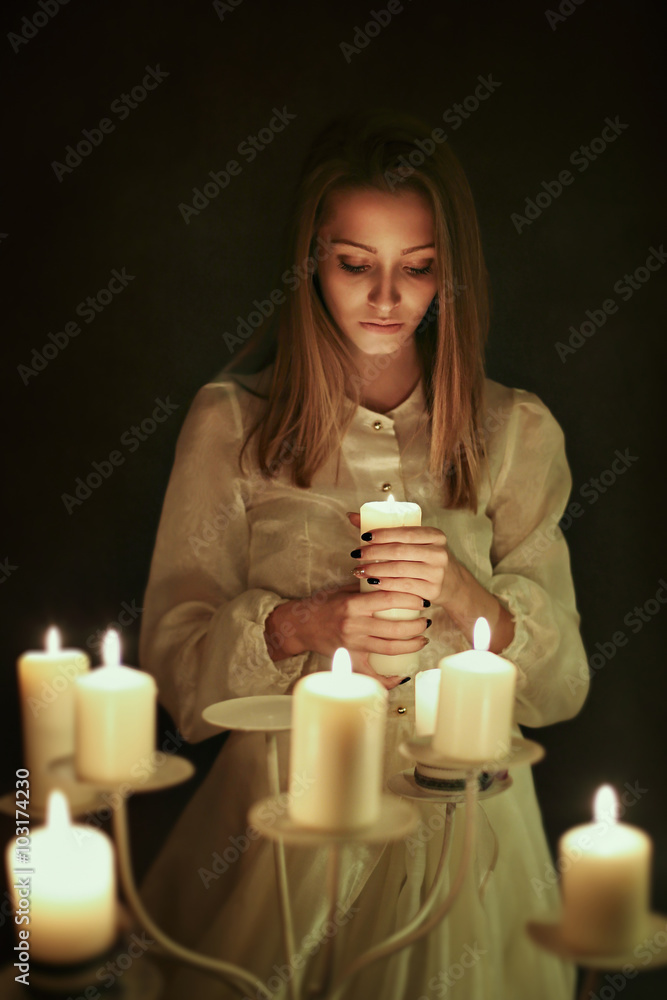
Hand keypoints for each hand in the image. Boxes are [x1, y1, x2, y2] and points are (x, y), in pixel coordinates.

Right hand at [264, 582, 428, 689]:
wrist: (301, 626)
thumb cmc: (323, 605)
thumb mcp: (343, 589)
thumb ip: (367, 586)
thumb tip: (393, 579)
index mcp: (353, 605)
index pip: (388, 600)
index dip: (410, 599)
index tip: (422, 599)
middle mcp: (354, 625)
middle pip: (394, 628)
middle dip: (416, 626)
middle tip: (426, 621)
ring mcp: (353, 645)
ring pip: (389, 649)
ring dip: (411, 645)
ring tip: (422, 639)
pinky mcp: (350, 659)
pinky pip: (373, 674)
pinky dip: (390, 678)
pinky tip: (403, 674)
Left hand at [346, 512, 462, 607]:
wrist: (451, 583)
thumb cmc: (424, 558)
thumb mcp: (414, 541)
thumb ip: (385, 529)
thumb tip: (352, 515)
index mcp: (435, 535)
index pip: (405, 532)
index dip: (383, 534)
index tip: (364, 537)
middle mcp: (439, 553)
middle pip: (400, 551)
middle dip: (374, 552)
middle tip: (357, 555)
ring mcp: (437, 573)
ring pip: (400, 570)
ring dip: (376, 570)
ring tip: (360, 570)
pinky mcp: (432, 591)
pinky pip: (404, 587)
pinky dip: (386, 584)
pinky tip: (372, 582)